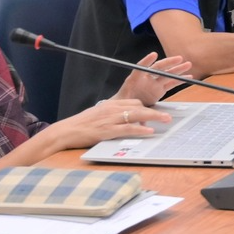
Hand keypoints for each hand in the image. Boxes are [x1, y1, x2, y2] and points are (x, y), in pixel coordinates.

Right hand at [50, 98, 171, 149]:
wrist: (65, 131)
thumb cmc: (81, 125)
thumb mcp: (98, 115)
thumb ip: (112, 116)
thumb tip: (126, 121)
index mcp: (110, 104)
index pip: (133, 102)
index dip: (146, 109)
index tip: (154, 114)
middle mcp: (112, 109)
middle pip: (139, 106)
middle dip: (155, 111)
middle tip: (168, 116)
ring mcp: (110, 120)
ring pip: (136, 115)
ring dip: (154, 117)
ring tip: (166, 120)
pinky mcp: (107, 131)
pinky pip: (127, 128)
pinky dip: (139, 129)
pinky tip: (149, 131)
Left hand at [116, 52, 196, 106]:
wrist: (125, 108)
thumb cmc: (123, 103)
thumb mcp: (126, 104)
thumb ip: (134, 108)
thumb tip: (140, 114)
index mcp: (134, 80)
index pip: (140, 68)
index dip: (146, 61)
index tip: (153, 55)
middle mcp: (146, 79)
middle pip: (158, 68)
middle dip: (168, 63)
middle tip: (178, 59)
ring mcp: (154, 84)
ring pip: (167, 74)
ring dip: (177, 69)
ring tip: (187, 64)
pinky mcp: (159, 89)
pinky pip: (171, 83)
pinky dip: (179, 80)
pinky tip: (188, 76)